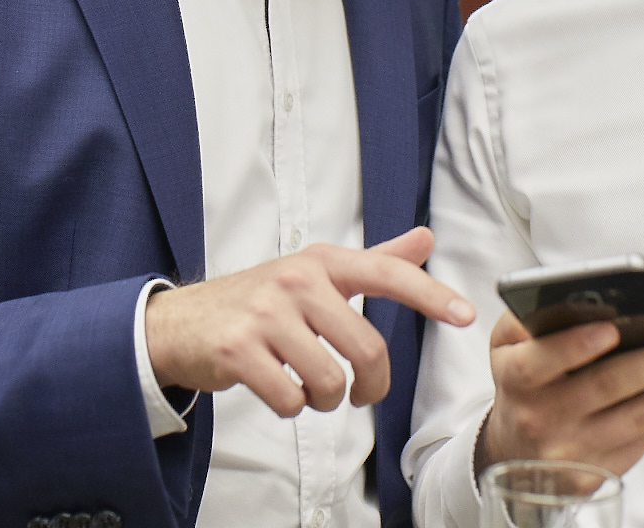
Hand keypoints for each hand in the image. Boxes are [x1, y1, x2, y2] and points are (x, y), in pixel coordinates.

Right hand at [145, 226, 473, 417]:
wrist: (179, 323)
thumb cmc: (257, 301)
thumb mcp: (314, 273)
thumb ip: (374, 261)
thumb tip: (424, 238)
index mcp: (320, 263)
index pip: (385, 273)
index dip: (429, 294)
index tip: (464, 314)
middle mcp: (295, 282)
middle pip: (365, 349)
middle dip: (369, 385)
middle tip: (359, 391)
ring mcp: (264, 316)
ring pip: (329, 381)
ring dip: (323, 399)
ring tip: (305, 386)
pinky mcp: (238, 351)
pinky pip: (290, 400)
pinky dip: (290, 406)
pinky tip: (276, 387)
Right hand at [478, 313, 643, 475]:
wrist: (515, 452)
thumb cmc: (523, 380)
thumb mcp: (507, 345)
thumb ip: (529, 318)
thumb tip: (578, 297)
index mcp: (516, 378)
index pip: (542, 362)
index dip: (575, 346)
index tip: (611, 329)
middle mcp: (541, 418)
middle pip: (607, 387)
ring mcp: (571, 452)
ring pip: (638, 417)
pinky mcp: (597, 475)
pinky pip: (642, 438)